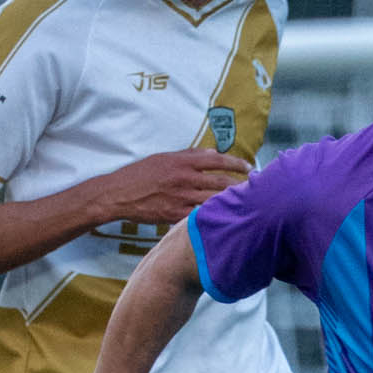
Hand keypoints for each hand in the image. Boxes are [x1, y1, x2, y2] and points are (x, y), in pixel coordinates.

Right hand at [93, 149, 250, 225]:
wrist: (118, 195)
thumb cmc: (139, 174)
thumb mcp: (164, 158)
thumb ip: (189, 155)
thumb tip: (212, 153)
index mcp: (181, 162)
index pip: (216, 160)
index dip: (236, 164)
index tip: (249, 167)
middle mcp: (183, 179)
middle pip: (220, 182)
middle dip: (241, 186)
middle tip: (255, 189)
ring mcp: (180, 198)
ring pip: (213, 201)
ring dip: (231, 203)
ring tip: (245, 204)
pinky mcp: (174, 215)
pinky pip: (199, 216)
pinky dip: (213, 217)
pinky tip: (224, 219)